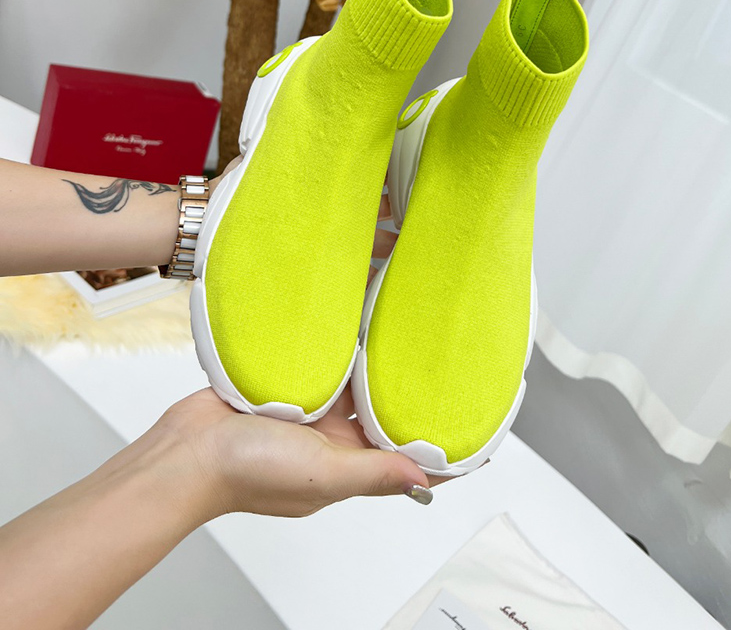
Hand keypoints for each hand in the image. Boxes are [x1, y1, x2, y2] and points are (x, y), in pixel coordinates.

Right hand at [159, 189, 435, 518]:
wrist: (184, 451)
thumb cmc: (243, 473)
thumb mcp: (321, 473)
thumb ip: (372, 473)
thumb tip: (424, 479)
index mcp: (347, 467)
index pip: (404, 460)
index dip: (437, 451)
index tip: (470, 433)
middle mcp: (332, 443)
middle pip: (382, 417)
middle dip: (409, 396)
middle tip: (439, 362)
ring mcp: (308, 415)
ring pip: (353, 386)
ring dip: (374, 367)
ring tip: (403, 335)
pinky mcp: (286, 389)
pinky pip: (321, 367)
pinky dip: (338, 352)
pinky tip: (353, 327)